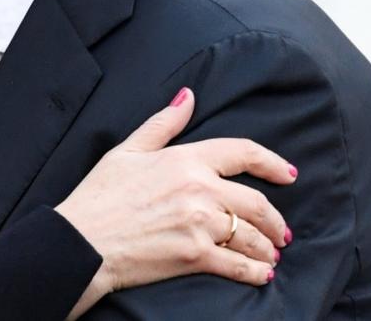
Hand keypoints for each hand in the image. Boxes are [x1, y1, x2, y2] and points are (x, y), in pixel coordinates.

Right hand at [57, 87, 295, 317]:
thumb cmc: (99, 194)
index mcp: (185, 159)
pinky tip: (261, 274)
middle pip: (257, 202)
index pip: (243, 152)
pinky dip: (256, 272)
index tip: (288, 174)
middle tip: (281, 231)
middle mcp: (199, 189)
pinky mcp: (195, 256)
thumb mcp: (127, 150)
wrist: (81, 239)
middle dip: (276, 220)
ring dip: (268, 248)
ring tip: (270, 254)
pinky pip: (240, 266)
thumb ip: (163, 123)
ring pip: (253, 237)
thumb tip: (188, 96)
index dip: (272, 163)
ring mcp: (199, 224)